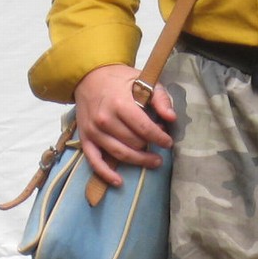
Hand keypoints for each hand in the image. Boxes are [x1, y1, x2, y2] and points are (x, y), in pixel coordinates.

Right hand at [72, 63, 175, 186]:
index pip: (144, 128)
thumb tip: (172, 118)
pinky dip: (106, 174)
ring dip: (139, 161)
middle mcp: (105, 119)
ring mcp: (93, 131)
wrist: (89, 77)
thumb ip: (160, 98)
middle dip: (150, 146)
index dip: (159, 138)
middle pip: (134, 143)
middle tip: (159, 146)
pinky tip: (119, 182)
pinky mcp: (85, 139)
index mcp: (120, 103)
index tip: (168, 142)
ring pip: (120, 154)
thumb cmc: (119, 80)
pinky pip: (95, 162)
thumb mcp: (143, 80)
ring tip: (153, 161)